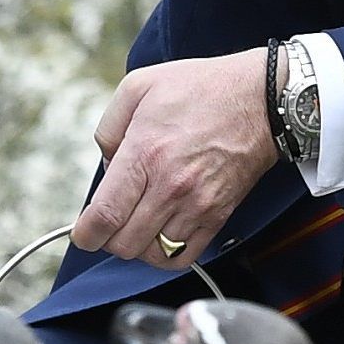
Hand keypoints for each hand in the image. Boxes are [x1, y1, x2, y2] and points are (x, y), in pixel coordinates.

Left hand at [72, 50, 275, 270]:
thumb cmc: (201, 89)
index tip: (83, 233)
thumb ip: (109, 128)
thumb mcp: (138, 86)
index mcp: (145, 153)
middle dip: (109, 237)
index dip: (86, 234)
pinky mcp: (218, 216)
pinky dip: (166, 255)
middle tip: (112, 221)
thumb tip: (106, 165)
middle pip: (124, 243)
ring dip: (138, 245)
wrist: (259, 100)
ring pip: (151, 255)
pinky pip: (183, 257)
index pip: (105, 215)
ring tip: (139, 223)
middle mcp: (170, 186)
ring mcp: (196, 205)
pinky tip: (161, 234)